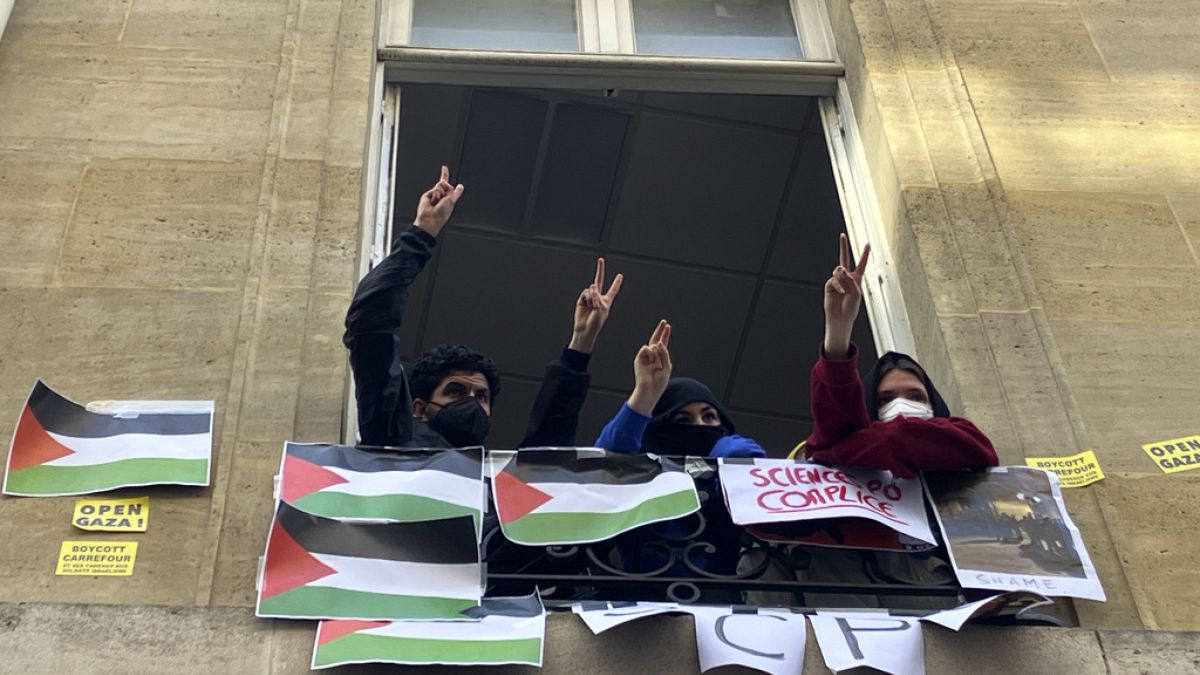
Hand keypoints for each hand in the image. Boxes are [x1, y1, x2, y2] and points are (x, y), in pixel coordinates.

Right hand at [414, 165, 464, 236]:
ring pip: (439, 185)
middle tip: (442, 200)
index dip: (446, 176)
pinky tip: (432, 201)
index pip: (449, 186)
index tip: (444, 168)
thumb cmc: (441, 213)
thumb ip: (455, 192)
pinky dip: (435, 194)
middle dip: (446, 189)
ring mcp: (434, 195)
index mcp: (448, 198)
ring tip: (436, 203)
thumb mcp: (451, 201)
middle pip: (444, 183)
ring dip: (440, 193)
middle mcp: (441, 196)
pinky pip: (434, 189)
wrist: (430, 218)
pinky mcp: (427, 195)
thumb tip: (461, 186)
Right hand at [568, 258, 623, 353]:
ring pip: (592, 289)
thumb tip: (591, 286)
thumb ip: (597, 296)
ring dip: (593, 298)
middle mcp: (598, 297)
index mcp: (607, 301)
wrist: (585, 330)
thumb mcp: (602, 308)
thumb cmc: (596, 322)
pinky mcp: (581, 300)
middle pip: (600, 281)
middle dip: (600, 270)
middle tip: (601, 260)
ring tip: (592, 307)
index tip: (620, 276)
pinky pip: (585, 293)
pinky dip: (587, 298)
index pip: (613, 290)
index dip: (616, 283)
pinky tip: (586, 305)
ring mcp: (589, 298)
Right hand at [627, 320, 671, 415]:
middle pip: (656, 340)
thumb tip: (658, 342)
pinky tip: (650, 360)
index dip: (665, 335)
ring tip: (656, 363)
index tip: (667, 326)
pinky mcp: (639, 358)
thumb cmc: (659, 382)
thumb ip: (664, 353)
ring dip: (657, 353)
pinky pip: (646, 349)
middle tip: (664, 322)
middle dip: (660, 330)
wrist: (650, 389)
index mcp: (661, 358)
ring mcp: (646, 357)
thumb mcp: (667, 366)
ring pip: (653, 345)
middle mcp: (653, 356)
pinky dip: (650, 353)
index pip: (663, 343)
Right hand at [823, 233, 869, 358]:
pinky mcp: (829, 285)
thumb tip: (840, 269)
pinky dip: (838, 285)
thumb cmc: (851, 308)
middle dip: (843, 246)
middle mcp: (846, 278)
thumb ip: (850, 279)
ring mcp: (837, 281)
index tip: (867, 244)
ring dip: (843, 277)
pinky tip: (840, 291)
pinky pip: (833, 280)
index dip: (864, 254)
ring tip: (844, 287)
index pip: (861, 264)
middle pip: (844, 259)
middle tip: (842, 236)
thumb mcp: (857, 293)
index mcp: (856, 279)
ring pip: (839, 270)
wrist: (840, 318)